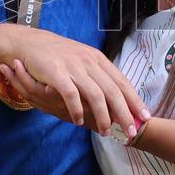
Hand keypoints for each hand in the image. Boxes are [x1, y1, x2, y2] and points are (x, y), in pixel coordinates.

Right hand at [6, 30, 149, 138]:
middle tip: (130, 132)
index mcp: (98, 59)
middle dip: (124, 114)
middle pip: (113, 91)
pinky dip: (77, 110)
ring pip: (95, 95)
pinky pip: (71, 94)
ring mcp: (73, 67)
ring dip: (103, 116)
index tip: (144, 117)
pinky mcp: (56, 72)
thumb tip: (117, 96)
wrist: (30, 42)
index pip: (121, 82)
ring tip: (105, 132)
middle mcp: (89, 61)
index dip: (134, 100)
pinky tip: (79, 122)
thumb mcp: (83, 61)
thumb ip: (98, 76)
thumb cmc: (58, 55)